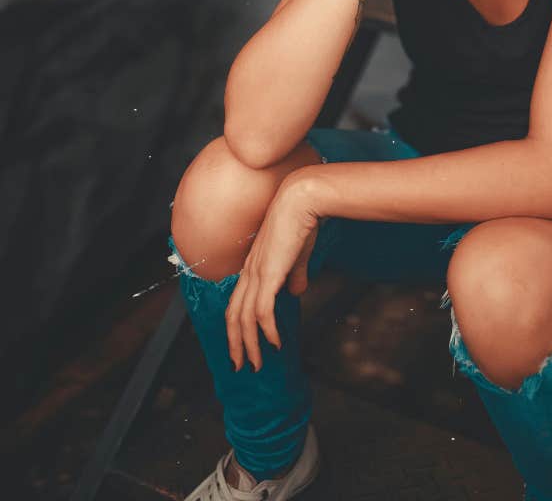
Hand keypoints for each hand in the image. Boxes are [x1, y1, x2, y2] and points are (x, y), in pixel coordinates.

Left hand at [224, 176, 321, 371]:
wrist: (302, 201)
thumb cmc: (301, 222)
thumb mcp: (298, 255)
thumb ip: (295, 274)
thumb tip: (297, 291)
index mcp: (253, 266)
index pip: (237, 303)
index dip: (237, 327)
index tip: (243, 346)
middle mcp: (249, 272)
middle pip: (233, 315)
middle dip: (235, 344)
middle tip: (241, 366)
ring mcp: (257, 273)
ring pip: (244, 319)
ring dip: (250, 345)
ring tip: (258, 364)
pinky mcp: (269, 275)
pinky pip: (263, 312)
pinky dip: (267, 332)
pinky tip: (276, 343)